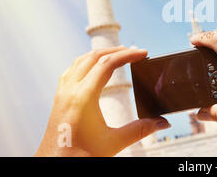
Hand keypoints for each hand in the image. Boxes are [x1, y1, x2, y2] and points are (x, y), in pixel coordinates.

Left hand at [35, 46, 169, 156]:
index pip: (107, 64)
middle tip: (134, 51)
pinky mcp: (59, 99)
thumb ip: (141, 130)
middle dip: (116, 51)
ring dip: (100, 54)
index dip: (128, 55)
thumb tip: (162, 123)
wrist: (54, 166)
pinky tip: (95, 69)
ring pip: (80, 60)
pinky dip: (87, 62)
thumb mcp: (114, 143)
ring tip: (118, 55)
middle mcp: (70, 91)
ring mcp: (62, 93)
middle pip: (93, 56)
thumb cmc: (79, 157)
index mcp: (83, 97)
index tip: (143, 53)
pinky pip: (72, 70)